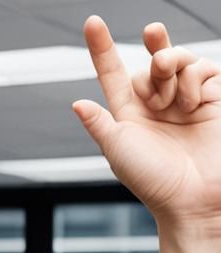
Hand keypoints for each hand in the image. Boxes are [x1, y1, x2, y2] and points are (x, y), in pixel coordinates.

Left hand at [75, 17, 220, 228]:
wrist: (192, 198)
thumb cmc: (151, 180)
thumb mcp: (117, 150)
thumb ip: (99, 124)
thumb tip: (77, 103)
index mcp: (127, 115)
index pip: (113, 74)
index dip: (102, 48)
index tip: (92, 22)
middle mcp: (156, 104)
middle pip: (151, 60)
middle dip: (156, 52)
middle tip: (157, 61)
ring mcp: (185, 99)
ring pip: (178, 59)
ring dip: (174, 67)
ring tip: (175, 98)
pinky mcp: (213, 97)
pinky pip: (204, 68)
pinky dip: (196, 78)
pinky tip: (193, 103)